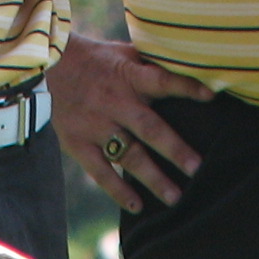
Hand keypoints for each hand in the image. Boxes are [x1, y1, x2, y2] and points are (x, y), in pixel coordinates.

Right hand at [49, 33, 212, 212]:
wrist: (48, 64)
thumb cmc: (97, 59)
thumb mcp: (125, 52)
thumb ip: (152, 64)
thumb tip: (190, 64)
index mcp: (129, 76)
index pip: (161, 80)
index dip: (185, 86)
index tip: (211, 97)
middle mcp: (114, 102)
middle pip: (148, 127)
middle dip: (174, 149)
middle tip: (197, 168)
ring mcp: (95, 125)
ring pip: (128, 155)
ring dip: (152, 178)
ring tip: (175, 198)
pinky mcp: (77, 142)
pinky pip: (100, 171)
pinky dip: (118, 190)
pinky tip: (137, 205)